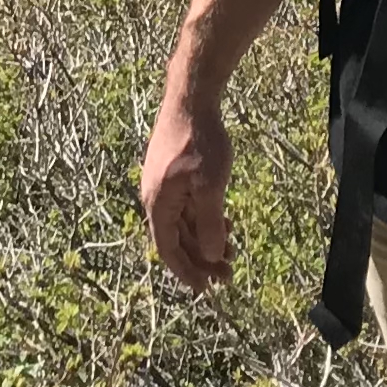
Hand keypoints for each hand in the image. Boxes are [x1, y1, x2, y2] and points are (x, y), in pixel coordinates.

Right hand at [138, 99, 235, 290]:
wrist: (191, 97)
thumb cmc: (199, 140)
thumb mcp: (210, 185)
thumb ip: (209, 222)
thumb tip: (210, 255)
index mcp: (158, 203)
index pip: (167, 248)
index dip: (186, 270)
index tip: (205, 288)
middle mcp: (156, 197)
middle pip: (177, 238)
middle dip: (201, 258)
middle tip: (227, 275)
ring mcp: (164, 183)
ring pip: (184, 222)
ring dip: (205, 239)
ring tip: (231, 252)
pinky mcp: (174, 172)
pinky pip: (187, 205)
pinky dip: (204, 219)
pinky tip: (224, 221)